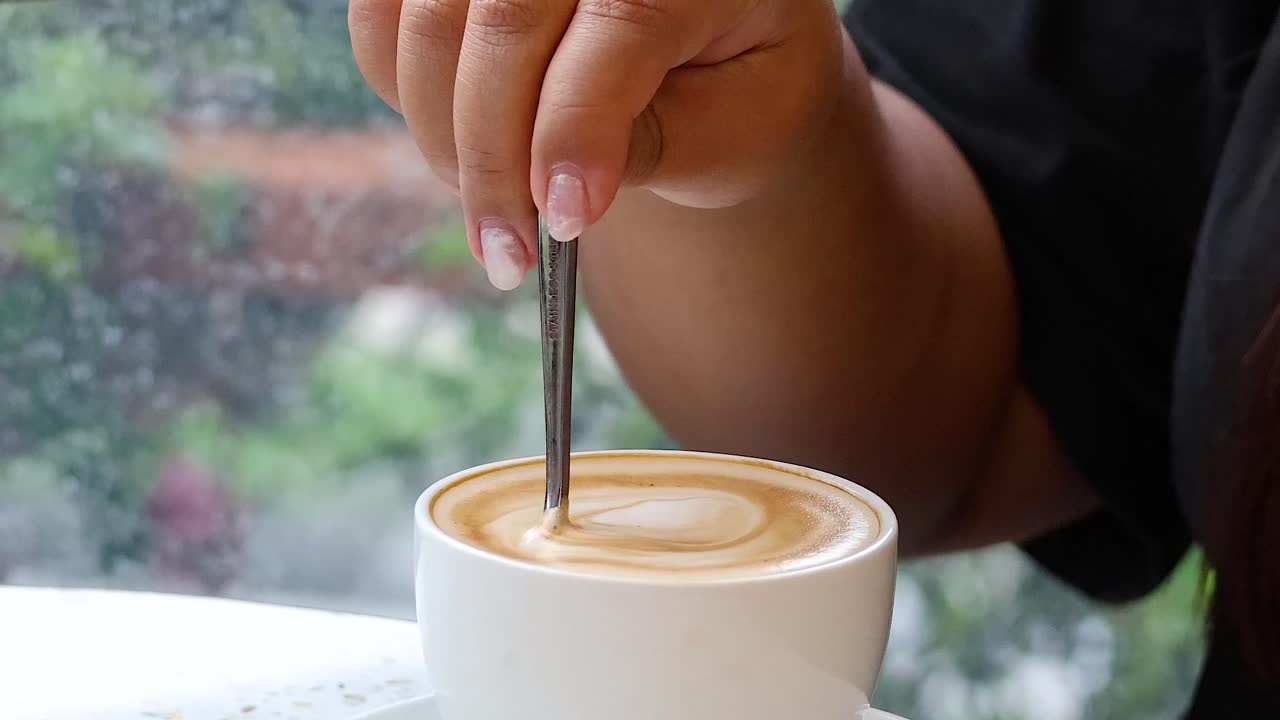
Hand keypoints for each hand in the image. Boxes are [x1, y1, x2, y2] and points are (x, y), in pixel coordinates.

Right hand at [349, 0, 851, 288]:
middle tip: (507, 251)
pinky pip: (384, 15)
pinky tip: (457, 143)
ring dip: (440, 130)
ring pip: (429, 17)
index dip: (575, 128)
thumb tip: (556, 193)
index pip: (620, 18)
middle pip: (504, 18)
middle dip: (492, 152)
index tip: (563, 221)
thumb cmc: (739, 86)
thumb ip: (656, 145)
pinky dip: (401, 87)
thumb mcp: (738, 128)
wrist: (714, 40)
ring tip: (490, 212)